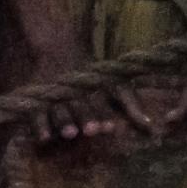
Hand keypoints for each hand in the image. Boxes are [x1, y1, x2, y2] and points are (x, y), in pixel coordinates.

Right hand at [21, 26, 148, 143]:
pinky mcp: (36, 100)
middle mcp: (77, 91)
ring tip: (70, 134)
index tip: (111, 128)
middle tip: (93, 131)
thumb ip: (131, 104)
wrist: (59, 50)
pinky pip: (36, 113)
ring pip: (61, 109)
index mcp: (97, 86)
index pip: (102, 100)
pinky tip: (45, 138)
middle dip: (89, 117)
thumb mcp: (115, 85)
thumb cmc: (95, 80)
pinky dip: (40, 125)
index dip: (108, 113)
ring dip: (66, 121)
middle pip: (82, 105)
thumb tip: (150, 125)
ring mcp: (56, 95)